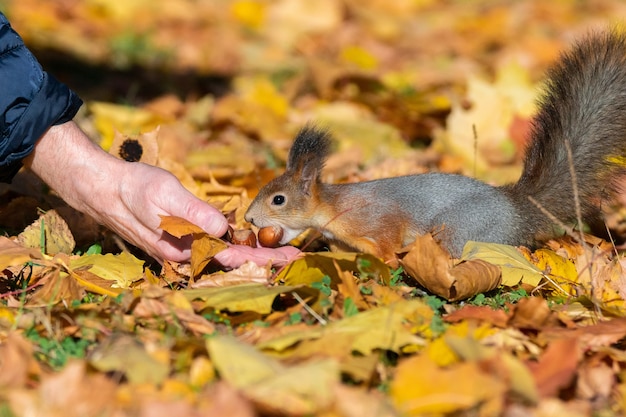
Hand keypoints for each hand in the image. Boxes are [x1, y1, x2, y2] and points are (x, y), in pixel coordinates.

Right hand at [25, 121, 299, 266]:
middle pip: (234, 261)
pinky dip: (236, 244)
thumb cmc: (135, 188)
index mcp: (185, 249)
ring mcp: (185, 250)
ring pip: (226, 256)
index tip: (290, 258)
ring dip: (253, 254)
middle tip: (297, 255)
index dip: (264, 258)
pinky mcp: (184, 240)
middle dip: (266, 259)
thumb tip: (222, 230)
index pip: (232, 257)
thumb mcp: (164, 194)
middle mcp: (187, 255)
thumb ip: (192, 212)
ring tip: (282, 251)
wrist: (107, 190)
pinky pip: (215, 247)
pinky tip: (251, 241)